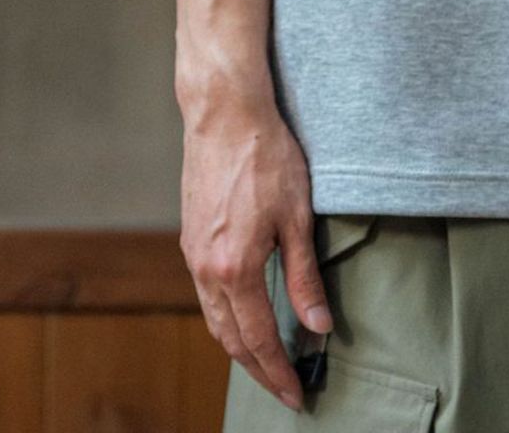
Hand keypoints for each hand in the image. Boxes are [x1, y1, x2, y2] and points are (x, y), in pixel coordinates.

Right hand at [178, 87, 331, 412]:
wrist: (225, 113)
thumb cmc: (266, 156)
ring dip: (239, 347)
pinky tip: (243, 315)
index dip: (278, 372)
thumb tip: (318, 326)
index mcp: (234, 269)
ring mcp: (192, 254)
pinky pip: (206, 294)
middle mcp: (205, 269)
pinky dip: (225, 317)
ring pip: (214, 318)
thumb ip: (305, 277)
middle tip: (284, 389)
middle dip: (258, 369)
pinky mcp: (190, 237)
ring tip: (267, 362)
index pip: (258, 339)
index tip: (296, 394)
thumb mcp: (298, 217)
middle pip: (230, 339)